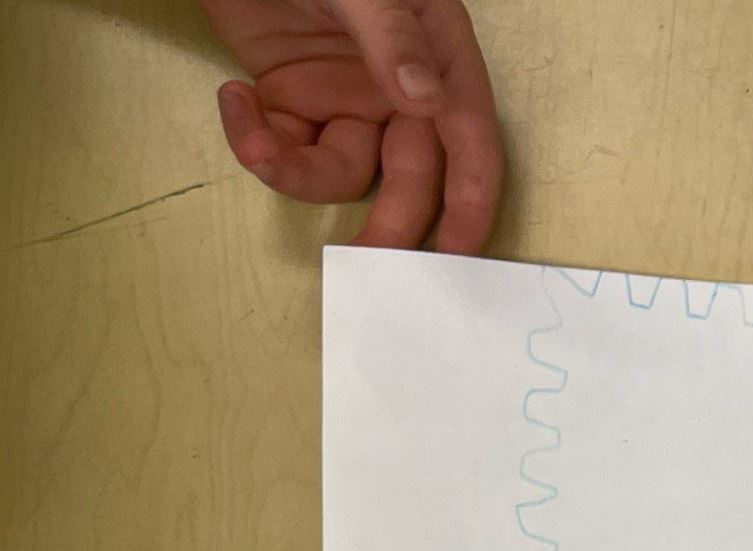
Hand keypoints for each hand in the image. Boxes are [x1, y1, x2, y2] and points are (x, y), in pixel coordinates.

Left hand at [198, 0, 501, 252]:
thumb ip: (393, 38)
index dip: (471, 201)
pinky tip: (233, 97)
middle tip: (365, 262)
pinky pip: (288, 149)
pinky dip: (255, 140)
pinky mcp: (293, 99)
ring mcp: (345, 97)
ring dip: (298, 174)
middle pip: (410, 177)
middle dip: (390, 222)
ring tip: (254, 139)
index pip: (469, 139)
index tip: (459, 255)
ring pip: (343, 173)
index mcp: (435, 53)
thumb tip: (425, 103)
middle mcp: (398, 86)